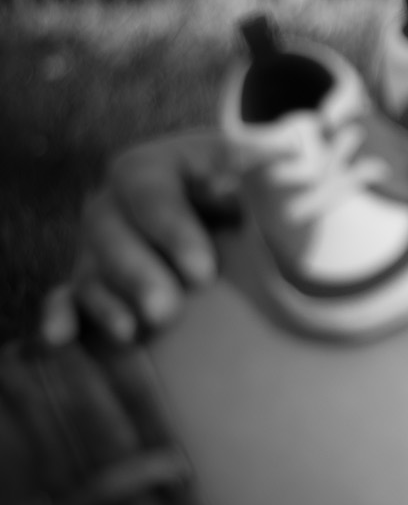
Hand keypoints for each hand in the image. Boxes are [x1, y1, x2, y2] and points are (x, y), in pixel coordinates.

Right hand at [39, 128, 240, 345]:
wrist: (230, 201)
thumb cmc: (245, 182)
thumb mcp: (249, 166)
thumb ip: (245, 171)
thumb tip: (236, 182)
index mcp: (147, 168)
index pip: (149, 193)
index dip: (172, 231)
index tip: (202, 271)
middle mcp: (112, 205)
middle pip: (110, 235)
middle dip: (137, 275)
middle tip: (166, 310)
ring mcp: (97, 246)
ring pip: (90, 271)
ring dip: (106, 304)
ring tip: (130, 333)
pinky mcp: (92, 282)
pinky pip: (66, 298)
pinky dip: (62, 316)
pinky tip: (61, 338)